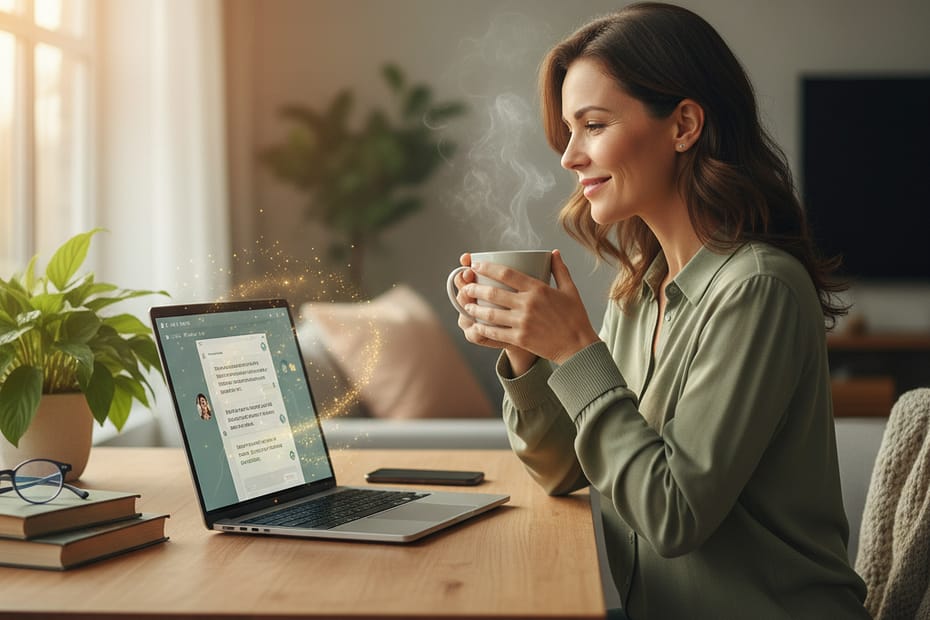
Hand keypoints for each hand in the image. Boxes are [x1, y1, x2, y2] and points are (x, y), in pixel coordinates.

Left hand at [463, 250, 598, 366]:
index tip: (476, 266)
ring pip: (491, 314)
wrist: (578, 347)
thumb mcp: (570, 290)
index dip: (487, 268)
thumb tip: (554, 253)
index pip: (506, 274)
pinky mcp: (520, 339)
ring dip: (474, 308)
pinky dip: (483, 328)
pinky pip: (496, 333)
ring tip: (466, 304)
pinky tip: (476, 325)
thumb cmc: (575, 317)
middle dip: (475, 288)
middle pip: (493, 293)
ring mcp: (523, 322)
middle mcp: (528, 304)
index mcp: (538, 289)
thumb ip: (560, 270)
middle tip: (466, 286)